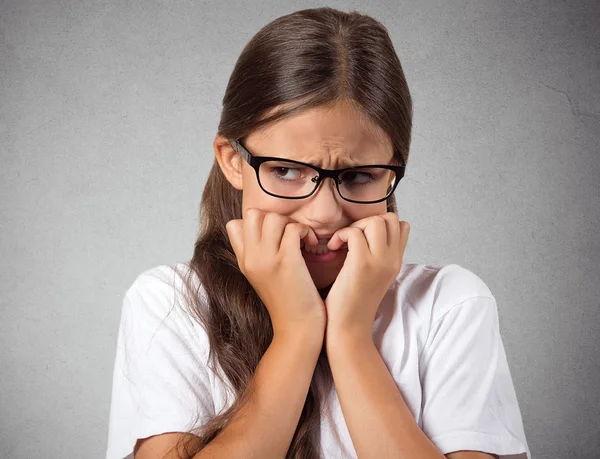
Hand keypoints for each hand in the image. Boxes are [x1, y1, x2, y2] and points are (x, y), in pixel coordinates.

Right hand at [226, 208, 326, 338]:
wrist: (296, 330)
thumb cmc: (287, 303)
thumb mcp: (262, 278)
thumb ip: (258, 256)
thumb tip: (264, 233)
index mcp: (244, 261)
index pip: (234, 224)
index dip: (257, 223)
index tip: (274, 236)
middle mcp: (251, 258)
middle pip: (252, 214)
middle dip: (275, 217)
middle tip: (289, 234)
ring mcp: (268, 259)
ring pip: (274, 217)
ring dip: (292, 224)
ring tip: (302, 239)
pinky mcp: (288, 262)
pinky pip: (294, 228)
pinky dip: (306, 231)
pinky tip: (311, 244)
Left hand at [323, 212, 409, 342]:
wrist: (348, 330)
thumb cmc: (352, 304)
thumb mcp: (373, 277)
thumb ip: (375, 257)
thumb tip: (364, 236)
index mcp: (396, 262)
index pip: (403, 226)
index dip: (380, 224)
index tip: (362, 237)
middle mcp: (393, 260)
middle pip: (391, 218)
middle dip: (367, 221)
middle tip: (351, 238)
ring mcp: (380, 262)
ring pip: (375, 221)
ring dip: (355, 226)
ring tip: (342, 243)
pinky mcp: (362, 264)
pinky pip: (353, 232)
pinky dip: (340, 235)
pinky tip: (333, 249)